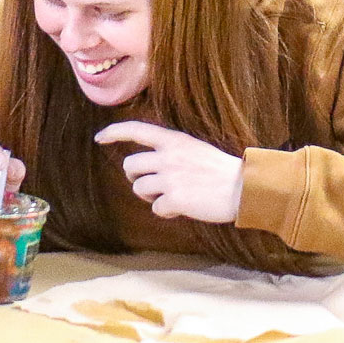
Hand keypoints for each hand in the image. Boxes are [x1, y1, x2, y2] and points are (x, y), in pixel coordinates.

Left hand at [95, 121, 243, 222]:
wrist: (244, 188)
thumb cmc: (221, 171)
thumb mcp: (194, 149)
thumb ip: (171, 152)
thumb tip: (149, 165)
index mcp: (174, 141)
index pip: (137, 130)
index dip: (114, 132)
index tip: (99, 138)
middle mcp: (168, 157)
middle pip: (130, 166)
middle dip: (134, 178)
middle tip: (148, 184)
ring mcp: (170, 178)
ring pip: (139, 189)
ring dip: (150, 196)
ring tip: (171, 197)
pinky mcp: (175, 199)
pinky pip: (156, 209)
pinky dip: (166, 212)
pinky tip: (182, 208)